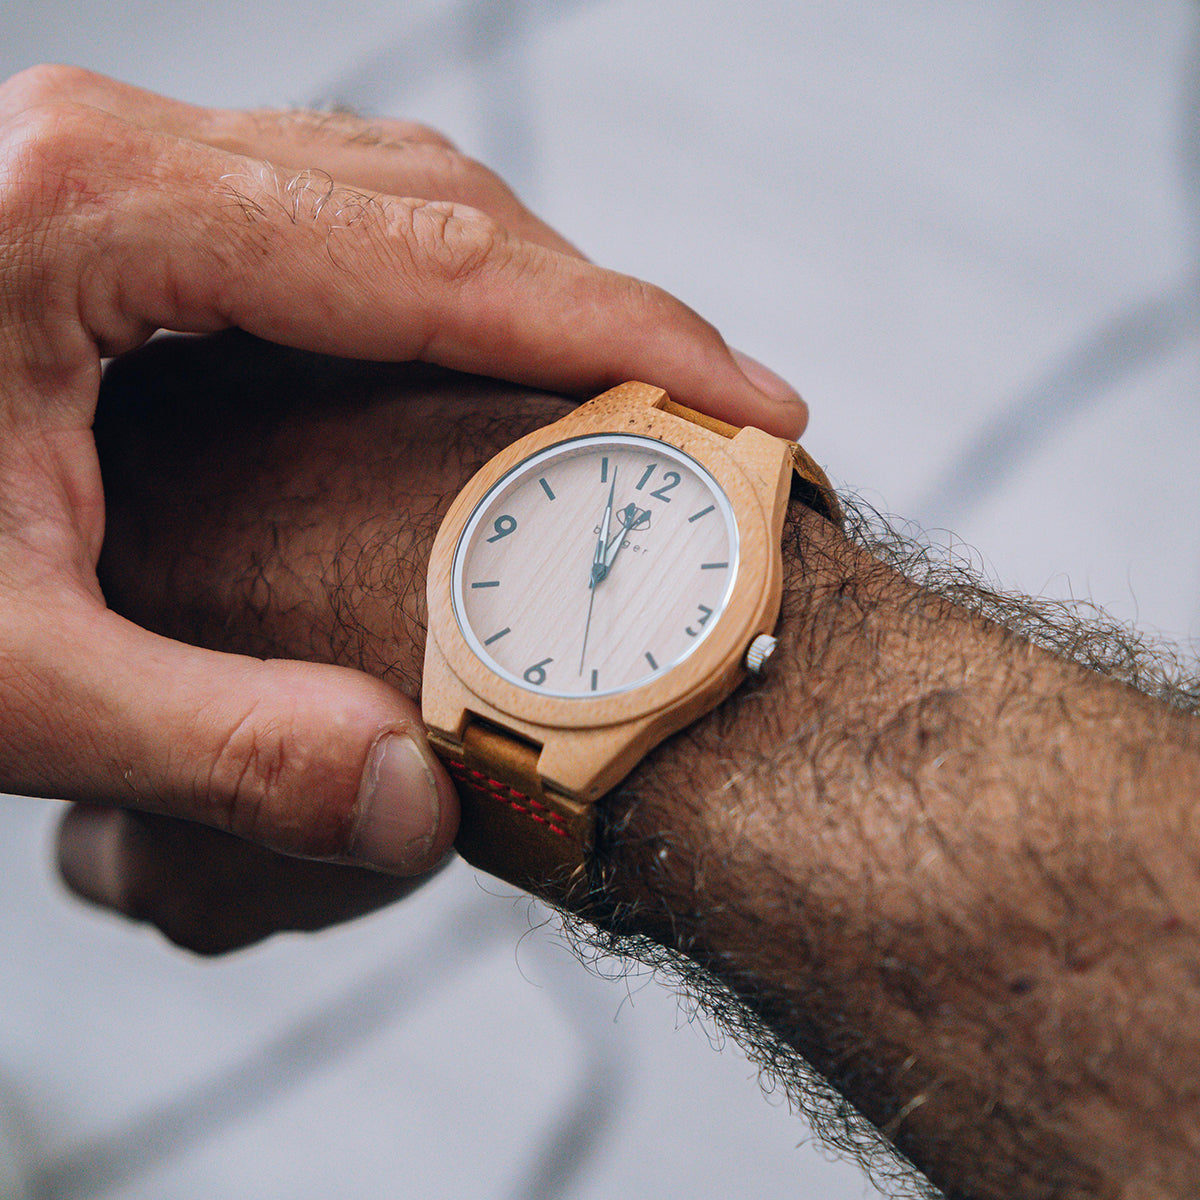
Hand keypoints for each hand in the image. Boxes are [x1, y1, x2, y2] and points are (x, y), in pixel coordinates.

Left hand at [0, 64, 806, 920]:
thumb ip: (207, 749)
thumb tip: (414, 811)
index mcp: (95, 213)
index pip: (441, 262)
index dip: (625, 331)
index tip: (757, 399)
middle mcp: (118, 151)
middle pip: (441, 209)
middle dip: (607, 308)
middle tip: (726, 408)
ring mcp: (118, 166)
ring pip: (397, 200)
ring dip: (536, 293)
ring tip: (639, 392)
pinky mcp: (117, 209)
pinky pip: (334, 226)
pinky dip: (448, 295)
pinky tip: (494, 367)